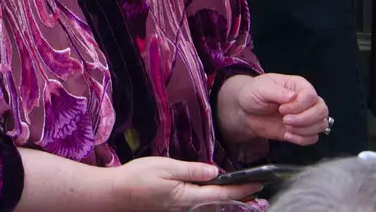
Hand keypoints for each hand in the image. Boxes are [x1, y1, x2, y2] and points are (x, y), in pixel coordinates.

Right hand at [108, 156, 261, 209]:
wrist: (117, 193)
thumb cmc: (139, 177)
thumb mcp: (166, 167)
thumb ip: (192, 170)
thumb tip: (215, 171)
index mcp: (189, 196)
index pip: (222, 194)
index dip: (241, 189)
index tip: (258, 183)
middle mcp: (188, 208)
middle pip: (220, 204)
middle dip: (240, 197)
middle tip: (257, 189)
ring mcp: (181, 210)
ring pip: (211, 207)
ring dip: (228, 200)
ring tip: (243, 193)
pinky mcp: (175, 209)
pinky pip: (200, 206)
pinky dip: (214, 201)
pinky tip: (216, 195)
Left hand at [218, 73, 329, 145]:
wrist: (245, 111)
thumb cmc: (253, 94)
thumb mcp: (261, 89)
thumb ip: (277, 92)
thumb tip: (294, 97)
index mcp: (299, 86)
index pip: (311, 96)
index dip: (299, 105)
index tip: (281, 109)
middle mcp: (306, 100)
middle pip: (322, 110)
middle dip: (304, 119)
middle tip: (285, 120)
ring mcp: (305, 116)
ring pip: (321, 124)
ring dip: (304, 130)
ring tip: (286, 127)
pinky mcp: (301, 130)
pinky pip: (313, 138)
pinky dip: (302, 139)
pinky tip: (287, 135)